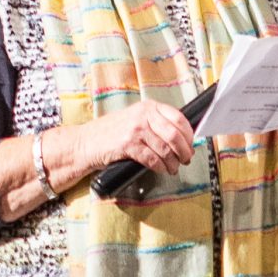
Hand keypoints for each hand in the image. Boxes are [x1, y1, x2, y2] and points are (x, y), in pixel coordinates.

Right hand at [82, 98, 196, 178]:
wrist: (86, 142)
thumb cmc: (112, 133)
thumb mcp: (136, 120)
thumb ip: (156, 123)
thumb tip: (182, 138)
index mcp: (149, 106)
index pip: (179, 118)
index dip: (189, 135)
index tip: (191, 145)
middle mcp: (143, 115)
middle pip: (175, 135)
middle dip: (184, 151)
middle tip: (186, 160)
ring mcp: (135, 129)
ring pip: (165, 149)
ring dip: (173, 163)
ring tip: (173, 168)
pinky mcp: (128, 144)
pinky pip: (152, 159)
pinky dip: (160, 167)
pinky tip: (162, 170)